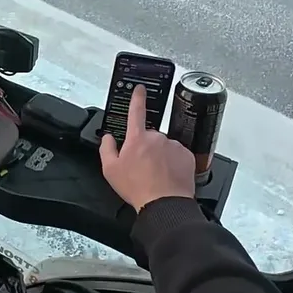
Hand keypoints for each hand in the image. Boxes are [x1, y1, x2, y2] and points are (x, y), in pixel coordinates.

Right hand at [99, 85, 196, 210]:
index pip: (136, 111)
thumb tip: (108, 137)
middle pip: (149, 138)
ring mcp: (173, 146)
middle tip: (143, 168)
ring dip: (161, 157)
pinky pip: (178, 156)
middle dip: (146, 149)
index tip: (140, 89)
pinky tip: (168, 176)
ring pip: (164, 147)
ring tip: (156, 176)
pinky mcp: (186, 156)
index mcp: (137, 138)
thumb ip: (106, 149)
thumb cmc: (137, 188)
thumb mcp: (110, 170)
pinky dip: (173, 164)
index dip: (137, 98)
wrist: (164, 204)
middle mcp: (156, 137)